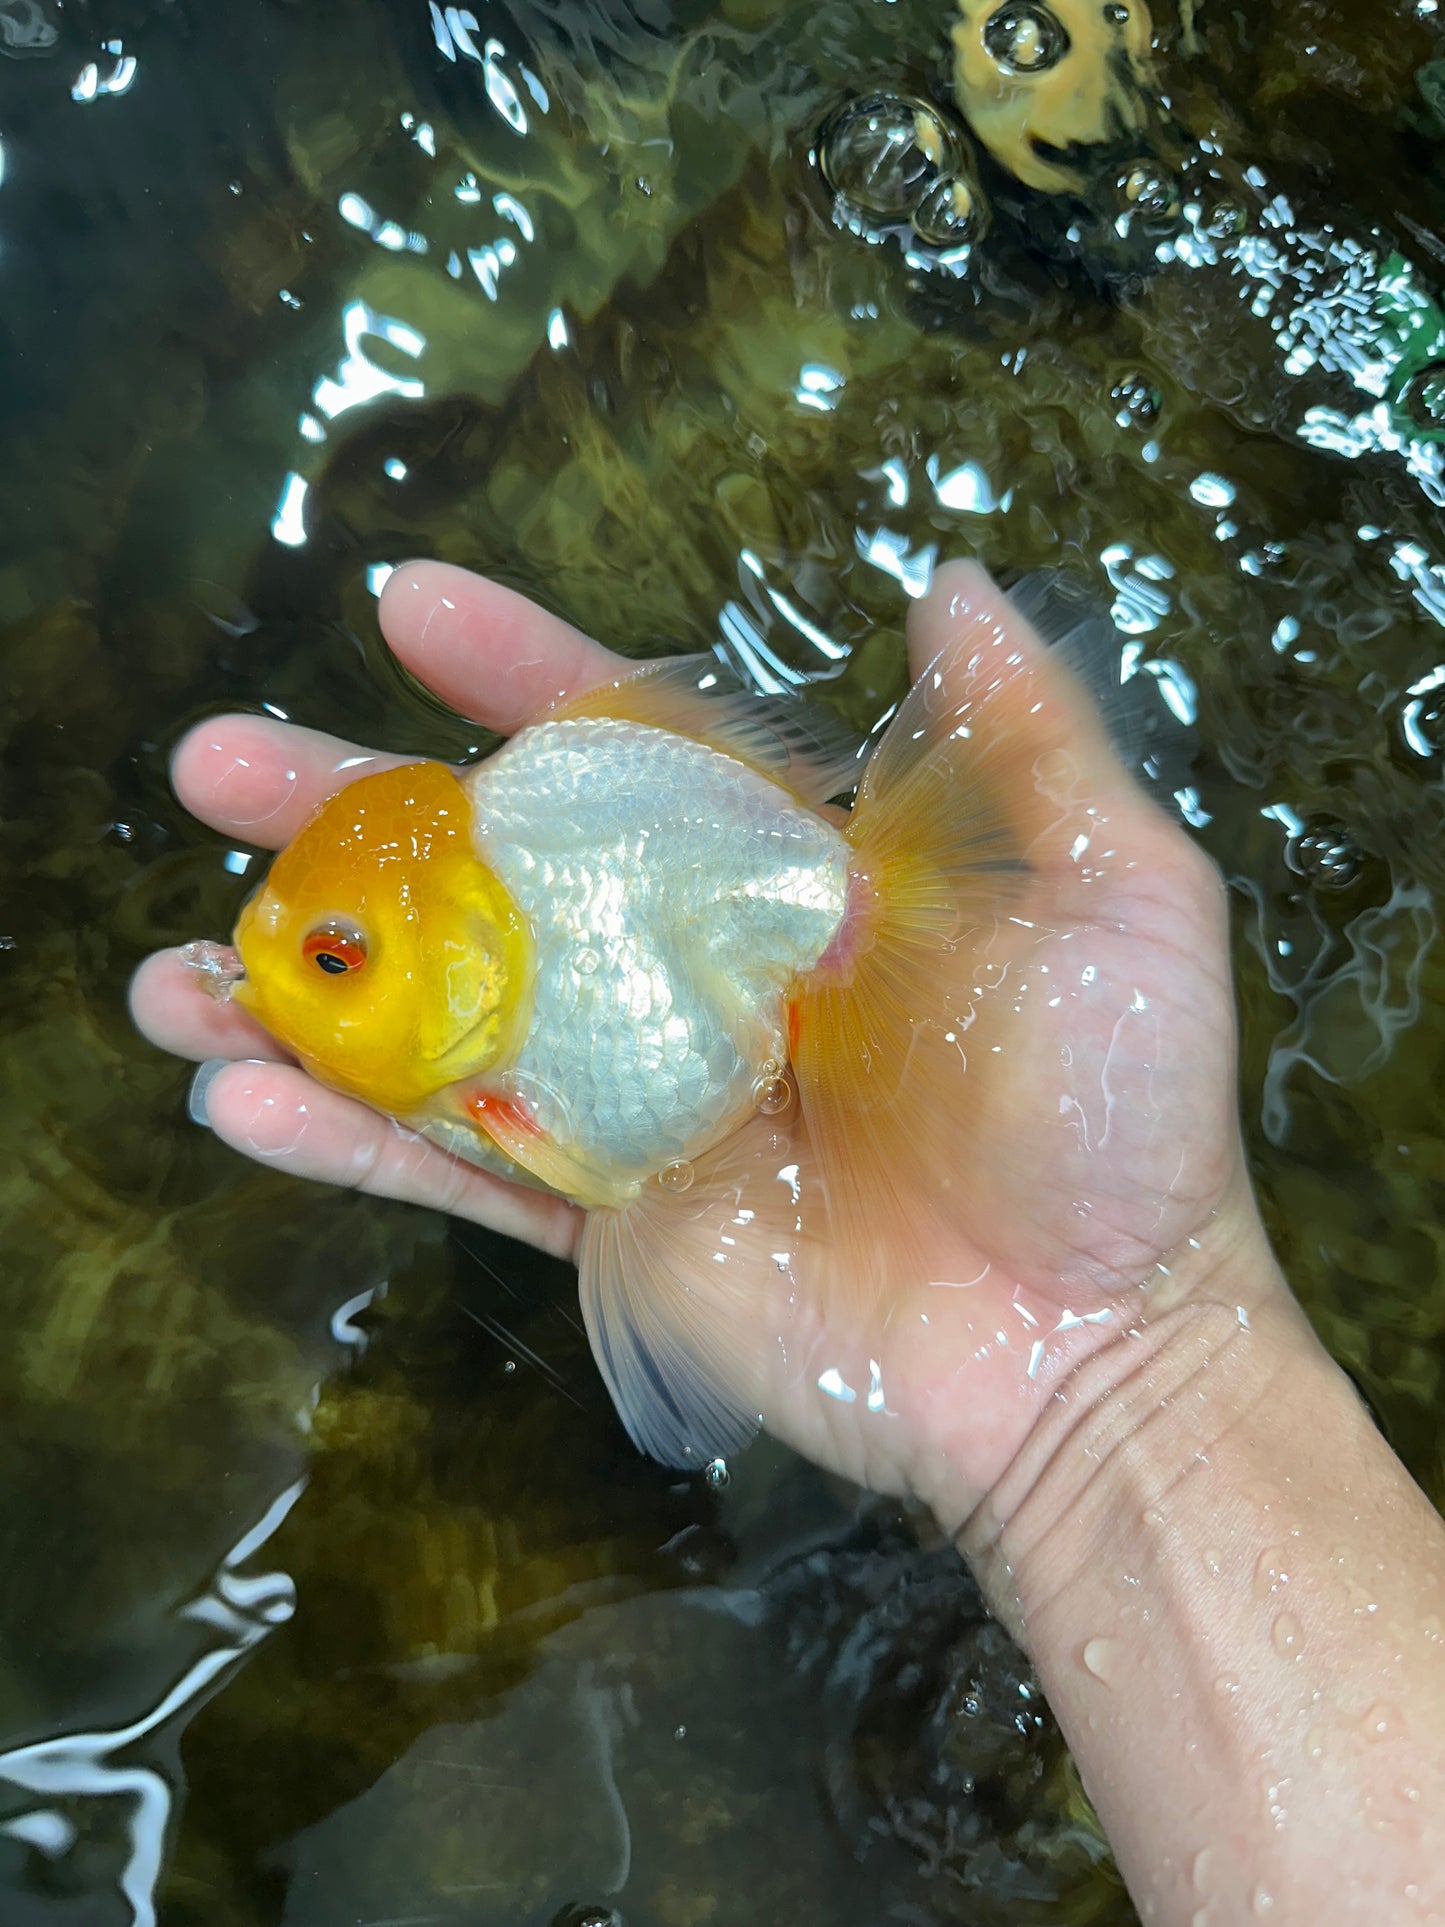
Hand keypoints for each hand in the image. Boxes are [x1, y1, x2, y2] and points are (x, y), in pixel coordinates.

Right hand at [131, 560, 1268, 1533]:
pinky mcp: (609, 1226)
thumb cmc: (1115, 1122)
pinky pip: (457, 1171)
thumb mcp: (1118, 894)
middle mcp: (697, 977)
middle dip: (352, 816)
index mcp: (795, 885)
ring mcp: (640, 1105)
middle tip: (213, 763)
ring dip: (305, 989)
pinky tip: (240, 1096)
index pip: (635, 750)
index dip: (522, 672)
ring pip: (442, 1024)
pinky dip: (347, 1138)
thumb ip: (1026, 740)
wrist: (1091, 1352)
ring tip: (173, 968)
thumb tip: (950, 583)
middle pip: (494, 875)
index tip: (405, 605)